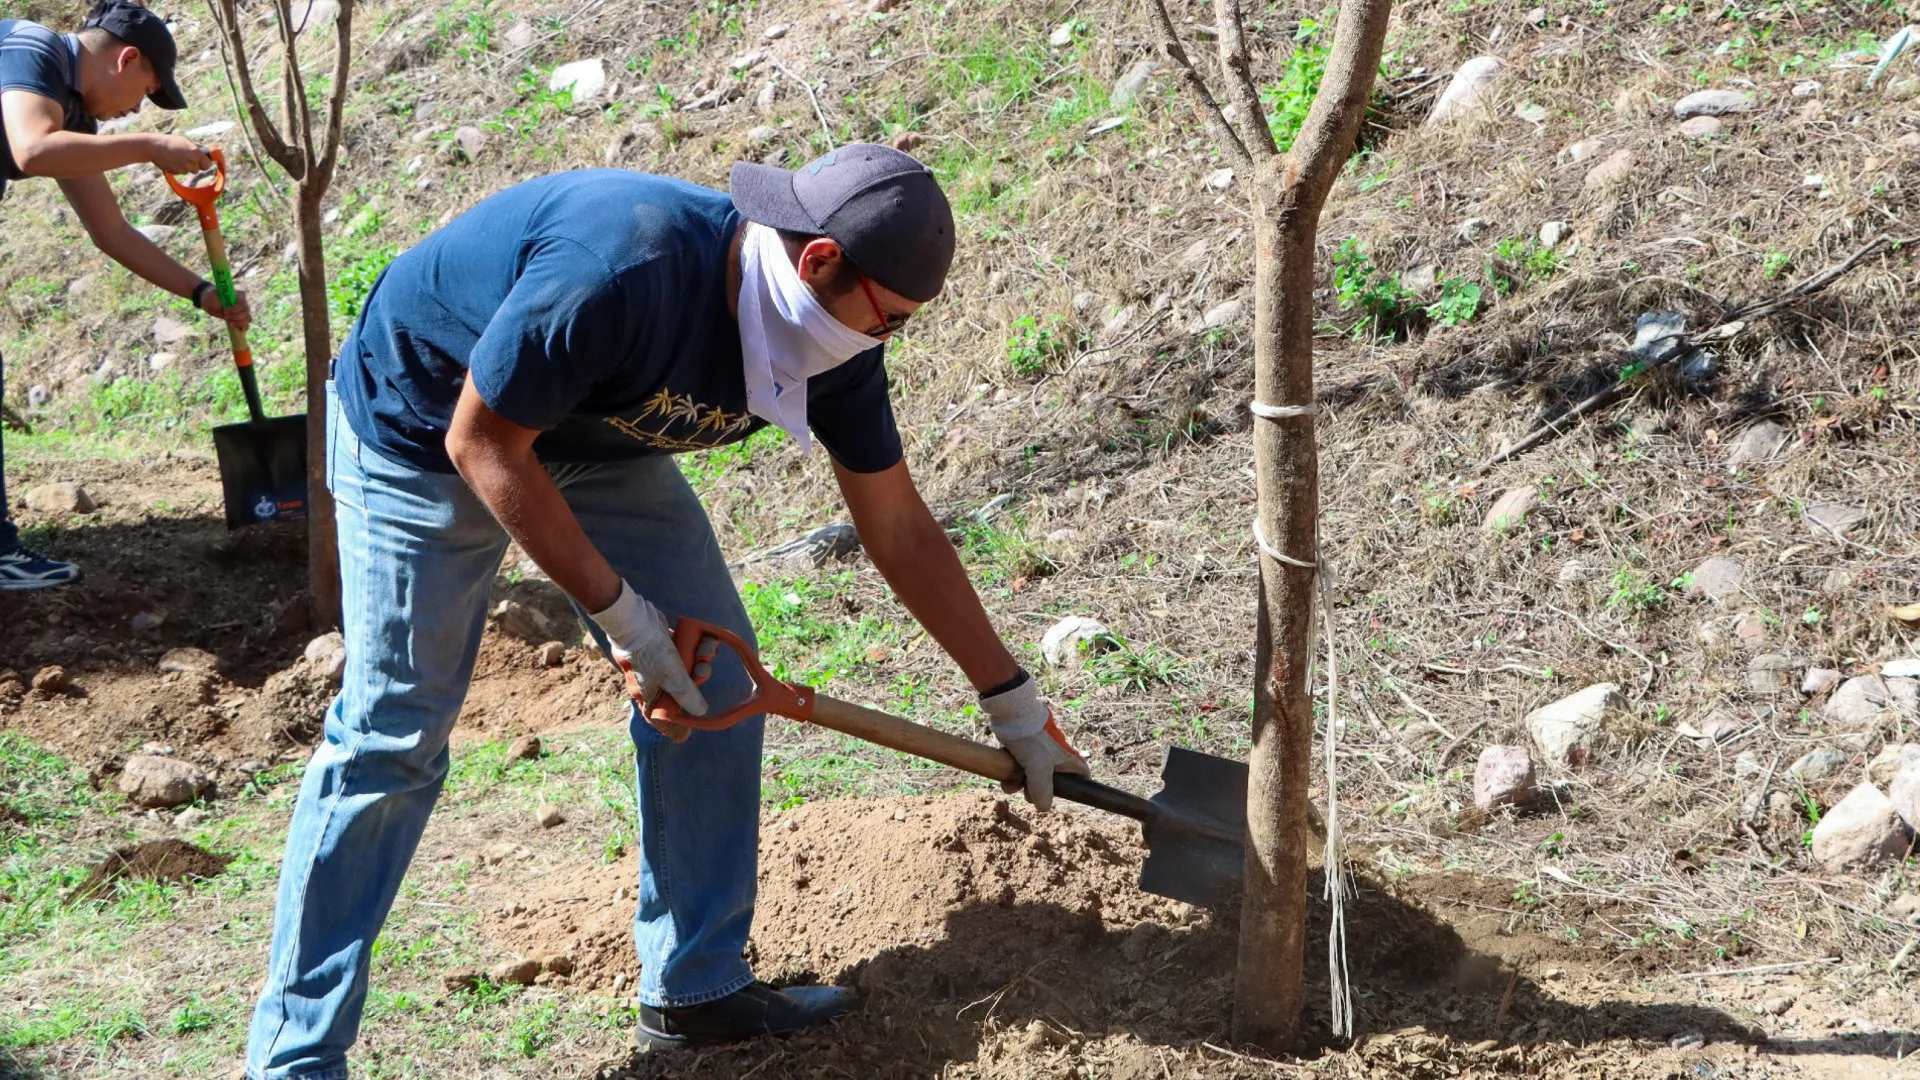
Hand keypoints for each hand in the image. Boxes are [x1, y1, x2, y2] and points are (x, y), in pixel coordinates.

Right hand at [149, 134, 211, 175]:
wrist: (154, 146)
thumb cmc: (171, 142)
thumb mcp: (186, 141)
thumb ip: (197, 148)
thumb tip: (207, 152)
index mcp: (195, 152)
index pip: (208, 165)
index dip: (205, 164)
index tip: (202, 162)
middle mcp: (191, 161)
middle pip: (198, 170)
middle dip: (195, 166)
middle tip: (187, 158)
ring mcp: (183, 167)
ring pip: (189, 171)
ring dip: (186, 167)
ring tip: (177, 158)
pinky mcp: (175, 172)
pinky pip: (180, 172)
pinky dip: (178, 168)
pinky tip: (172, 161)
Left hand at [199, 286, 251, 331]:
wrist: (210, 302)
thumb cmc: (211, 297)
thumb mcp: (213, 296)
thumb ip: (219, 300)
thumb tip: (224, 306)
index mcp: (239, 295)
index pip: (242, 303)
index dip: (235, 309)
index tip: (224, 311)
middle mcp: (243, 303)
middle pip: (246, 312)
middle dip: (236, 317)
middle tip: (225, 317)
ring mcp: (243, 311)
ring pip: (247, 319)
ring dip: (238, 322)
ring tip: (230, 323)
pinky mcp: (240, 318)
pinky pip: (246, 324)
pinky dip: (242, 327)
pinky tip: (235, 327)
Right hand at [589, 580, 710, 741]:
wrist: (635, 620)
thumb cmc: (650, 653)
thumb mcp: (672, 677)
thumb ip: (687, 696)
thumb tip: (700, 712)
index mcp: (649, 696)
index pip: (661, 719)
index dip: (676, 726)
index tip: (689, 732)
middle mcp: (654, 683)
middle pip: (680, 692)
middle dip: (697, 681)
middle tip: (703, 671)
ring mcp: (660, 665)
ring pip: (686, 670)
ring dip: (701, 660)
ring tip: (707, 651)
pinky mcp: (666, 648)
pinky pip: (686, 653)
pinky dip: (698, 648)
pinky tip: (708, 641)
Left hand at [980, 672, 1087, 811]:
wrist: (1010, 716)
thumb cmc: (1031, 740)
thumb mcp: (1038, 768)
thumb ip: (1042, 790)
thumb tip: (1043, 807)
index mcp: (1066, 758)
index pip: (1082, 774)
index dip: (1079, 786)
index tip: (1069, 794)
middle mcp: (1054, 756)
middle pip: (1052, 781)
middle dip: (1038, 791)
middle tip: (1028, 793)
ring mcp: (1038, 753)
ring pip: (1033, 776)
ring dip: (1021, 784)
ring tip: (1011, 785)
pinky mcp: (1023, 750)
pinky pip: (1020, 768)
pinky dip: (1012, 774)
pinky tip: (1004, 776)